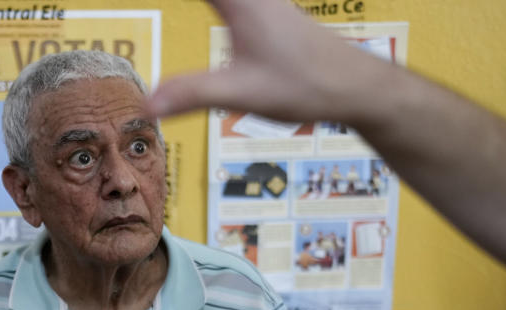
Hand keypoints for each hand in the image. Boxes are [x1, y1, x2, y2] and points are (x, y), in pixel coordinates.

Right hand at [146, 0, 382, 121]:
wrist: (357, 86)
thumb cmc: (308, 84)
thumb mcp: (244, 93)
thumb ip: (194, 94)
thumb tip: (148, 103)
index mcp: (242, 0)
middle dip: (181, 1)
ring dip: (207, 2)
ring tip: (201, 10)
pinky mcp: (271, 10)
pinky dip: (219, 2)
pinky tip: (222, 11)